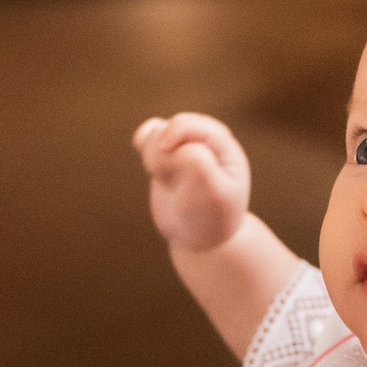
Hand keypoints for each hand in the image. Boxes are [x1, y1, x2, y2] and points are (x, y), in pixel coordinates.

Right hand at [136, 112, 253, 252]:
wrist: (202, 240)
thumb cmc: (211, 218)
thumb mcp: (213, 194)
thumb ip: (197, 164)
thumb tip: (175, 148)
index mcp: (222, 145)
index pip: (189, 126)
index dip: (172, 135)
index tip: (165, 154)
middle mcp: (205, 141)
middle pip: (169, 127)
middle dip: (160, 150)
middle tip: (167, 178)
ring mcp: (185, 147)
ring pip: (155, 132)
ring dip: (152, 156)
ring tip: (165, 179)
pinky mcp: (167, 156)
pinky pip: (148, 135)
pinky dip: (143, 144)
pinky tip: (152, 165)